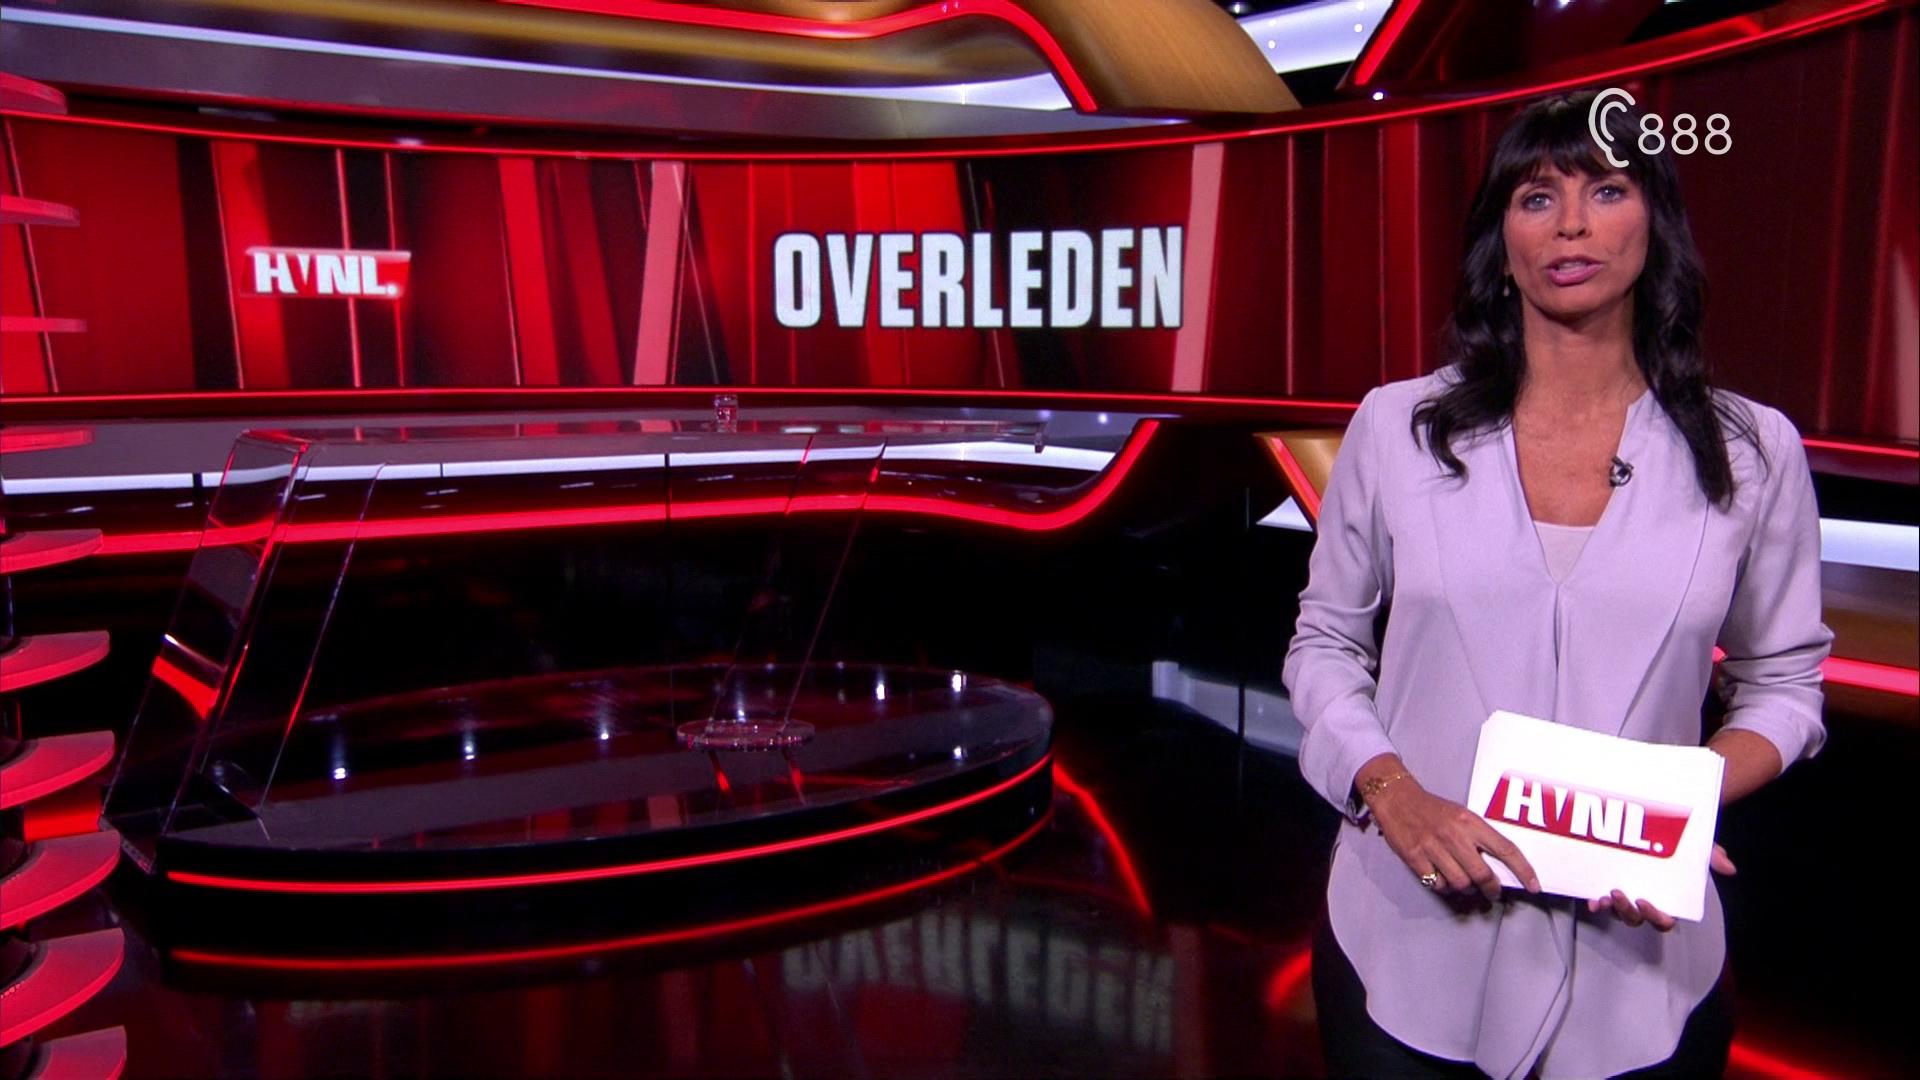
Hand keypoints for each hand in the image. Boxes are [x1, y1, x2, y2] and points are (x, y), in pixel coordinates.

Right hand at [1368, 778, 1541, 901]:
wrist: (1397, 798)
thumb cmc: (1433, 809)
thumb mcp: (1462, 815)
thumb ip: (1479, 837)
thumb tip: (1497, 866)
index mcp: (1470, 822)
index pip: (1506, 849)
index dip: (1524, 870)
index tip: (1534, 886)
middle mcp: (1454, 835)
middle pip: (1483, 874)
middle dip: (1492, 889)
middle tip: (1492, 892)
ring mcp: (1434, 847)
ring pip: (1461, 883)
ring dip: (1467, 888)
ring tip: (1464, 882)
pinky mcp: (1415, 857)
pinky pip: (1438, 884)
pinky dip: (1444, 886)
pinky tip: (1443, 878)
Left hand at [1588, 844, 1736, 931]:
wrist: (1649, 826)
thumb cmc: (1677, 844)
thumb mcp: (1693, 846)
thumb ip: (1709, 856)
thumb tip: (1730, 868)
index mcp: (1667, 900)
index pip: (1664, 920)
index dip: (1655, 916)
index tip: (1644, 901)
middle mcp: (1645, 902)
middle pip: (1636, 920)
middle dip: (1627, 911)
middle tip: (1618, 893)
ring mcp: (1625, 897)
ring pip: (1617, 913)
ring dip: (1610, 907)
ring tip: (1603, 895)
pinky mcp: (1606, 888)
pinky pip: (1600, 903)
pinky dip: (1596, 903)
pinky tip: (1591, 899)